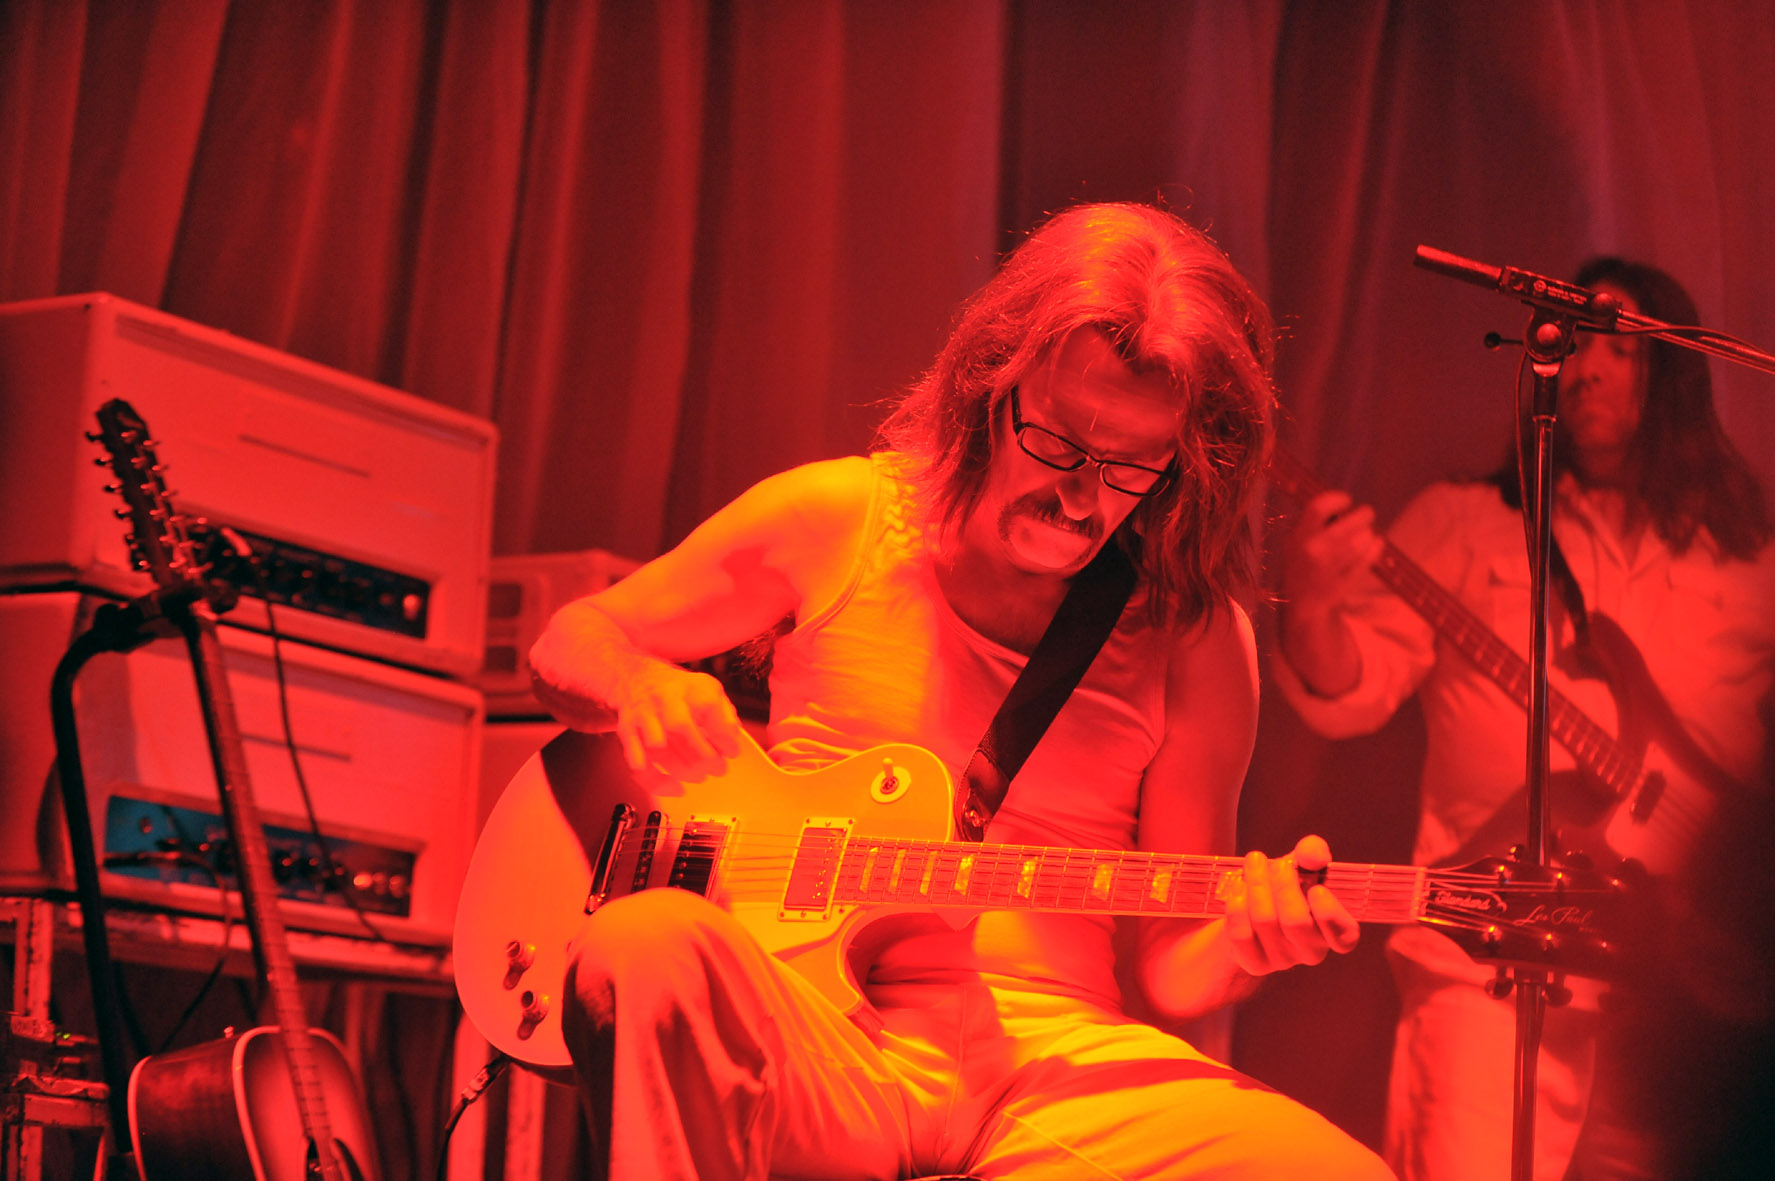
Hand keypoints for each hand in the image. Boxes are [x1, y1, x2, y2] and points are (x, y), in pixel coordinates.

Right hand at [605, 660, 743, 781]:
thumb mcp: (708, 690)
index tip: (732, 752)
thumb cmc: (678, 691)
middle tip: (718, 769)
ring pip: (657, 747)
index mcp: (689, 686)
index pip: (708, 706)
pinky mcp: (626, 734)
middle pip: (679, 725)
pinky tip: (675, 788)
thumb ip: (725, 713)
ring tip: (700, 777)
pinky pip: (637, 764)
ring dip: (682, 768)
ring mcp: (642, 716)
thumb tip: (733, 737)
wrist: (635, 679)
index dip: (723, 735)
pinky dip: (656, 782)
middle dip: (703, 755)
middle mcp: (663, 698)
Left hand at [1224, 835, 1360, 976]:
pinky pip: (1242, 935)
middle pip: (1296, 922)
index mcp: (1333, 930)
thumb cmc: (1286, 883)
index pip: (1344, 937)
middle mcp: (1311, 950)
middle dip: (1282, 885)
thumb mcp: (1302, 863)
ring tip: (1253, 863)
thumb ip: (1313, 852)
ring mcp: (1282, 960)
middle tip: (1272, 862)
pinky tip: (1238, 887)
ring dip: (1256, 886)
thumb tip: (1313, 856)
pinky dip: (1237, 906)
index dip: (1330, 914)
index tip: (1316, 888)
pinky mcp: (1255, 963)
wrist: (1252, 905)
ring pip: (1266, 922)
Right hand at [1280, 490, 1383, 612]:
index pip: (1318, 508)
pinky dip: (1376, 547)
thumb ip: (1313, 524)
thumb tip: (1341, 506)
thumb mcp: (1295, 542)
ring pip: (1362, 540)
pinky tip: (1374, 544)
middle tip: (1366, 515)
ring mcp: (1331, 567)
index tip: (1346, 501)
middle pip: (1349, 523)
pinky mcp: (1347, 580)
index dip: (1337, 498)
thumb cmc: (1301, 566)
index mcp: (1299, 537)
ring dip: (1368, 533)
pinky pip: (1369, 557)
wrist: (1304, 603)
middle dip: (1364, 515)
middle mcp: (1314, 550)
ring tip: (1366, 534)